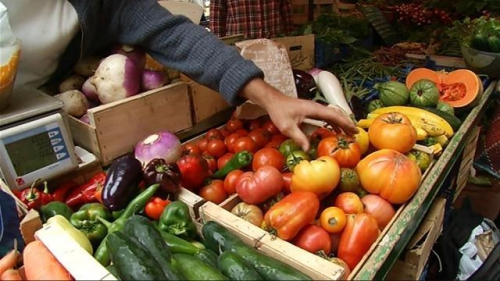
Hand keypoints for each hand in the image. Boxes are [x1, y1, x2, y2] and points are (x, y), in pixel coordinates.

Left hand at [239, 78, 357, 150]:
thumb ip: (299, 137)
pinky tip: (334, 130)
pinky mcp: (311, 110)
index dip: (345, 124)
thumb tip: (308, 149)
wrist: (273, 101)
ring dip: (341, 123)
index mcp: (315, 109)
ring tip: (348, 134)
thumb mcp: (287, 127)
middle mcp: (317, 107)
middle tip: (356, 134)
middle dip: (347, 124)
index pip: (334, 116)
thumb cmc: (280, 112)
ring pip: (332, 115)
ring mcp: (315, 108)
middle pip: (336, 115)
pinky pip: (326, 116)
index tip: (354, 131)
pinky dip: (333, 123)